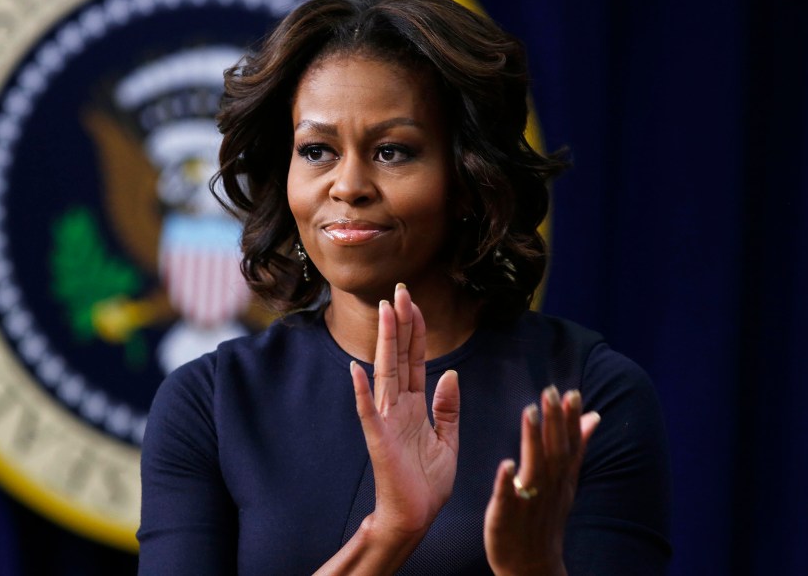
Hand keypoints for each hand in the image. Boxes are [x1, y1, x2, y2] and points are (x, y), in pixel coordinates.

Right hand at [350, 284, 460, 539]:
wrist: (415, 517)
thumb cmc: (427, 483)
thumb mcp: (448, 440)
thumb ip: (448, 407)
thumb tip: (451, 373)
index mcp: (415, 405)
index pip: (415, 359)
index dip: (416, 331)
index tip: (414, 302)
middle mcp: (398, 406)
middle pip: (399, 356)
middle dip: (401, 324)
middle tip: (400, 291)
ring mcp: (386, 420)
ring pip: (386, 373)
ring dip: (385, 342)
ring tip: (385, 312)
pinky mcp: (379, 440)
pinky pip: (369, 412)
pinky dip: (362, 391)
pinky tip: (357, 369)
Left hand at [483, 386, 601, 575]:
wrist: (531, 565)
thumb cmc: (545, 516)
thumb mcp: (566, 481)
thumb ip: (577, 447)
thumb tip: (593, 416)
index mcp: (562, 477)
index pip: (570, 444)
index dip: (572, 419)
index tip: (572, 392)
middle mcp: (550, 487)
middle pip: (555, 451)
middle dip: (555, 422)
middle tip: (551, 391)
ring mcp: (529, 501)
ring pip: (534, 468)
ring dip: (533, 440)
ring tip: (530, 411)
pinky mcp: (507, 515)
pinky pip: (508, 497)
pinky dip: (508, 481)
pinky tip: (506, 463)